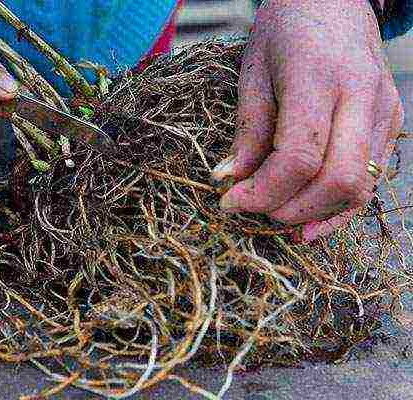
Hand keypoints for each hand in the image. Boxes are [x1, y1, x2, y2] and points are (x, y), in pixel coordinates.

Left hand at [211, 0, 403, 241]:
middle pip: (337, 180)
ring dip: (317, 214)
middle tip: (255, 210)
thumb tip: (231, 181)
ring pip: (361, 186)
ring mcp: (385, 109)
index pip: (298, 157)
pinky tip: (312, 221)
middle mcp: (361, 96)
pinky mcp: (392, 119)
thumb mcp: (252, 74)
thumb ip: (247, 131)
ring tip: (278, 218)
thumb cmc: (284, 31)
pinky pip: (372, 178)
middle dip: (291, 209)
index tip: (230, 201)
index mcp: (318, 78)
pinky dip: (341, 206)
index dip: (262, 192)